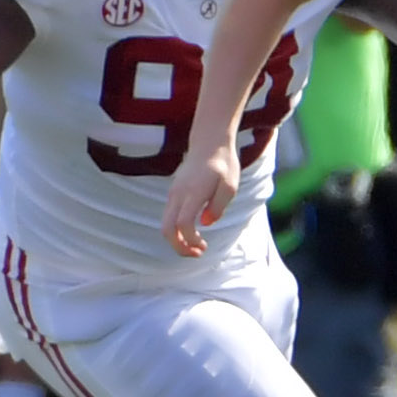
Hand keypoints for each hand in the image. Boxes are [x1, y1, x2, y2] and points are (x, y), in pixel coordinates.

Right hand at [162, 139, 241, 256]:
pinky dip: (177, 231)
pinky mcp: (173, 193)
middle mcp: (178, 193)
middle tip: (198, 253)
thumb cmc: (223, 164)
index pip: (183, 223)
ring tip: (199, 247)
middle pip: (167, 228)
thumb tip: (205, 223)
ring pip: (165, 224)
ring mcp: (173, 193)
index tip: (204, 245)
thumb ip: (219, 205)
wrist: (209, 143)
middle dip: (179, 247)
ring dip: (179, 241)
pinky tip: (193, 234)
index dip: (190, 240)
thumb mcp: (230, 185)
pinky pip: (169, 217)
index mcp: (194, 192)